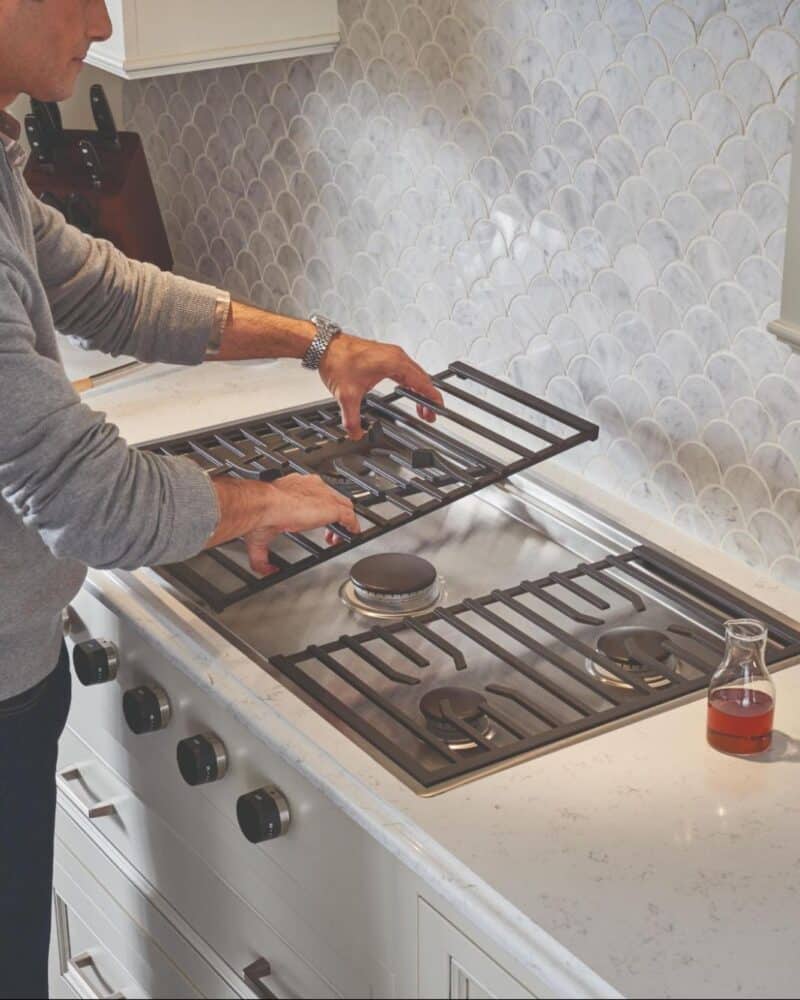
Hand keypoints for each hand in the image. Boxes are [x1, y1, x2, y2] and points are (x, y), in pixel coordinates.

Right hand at [242, 473, 358, 575]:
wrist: (266, 504)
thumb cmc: (261, 513)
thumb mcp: (261, 536)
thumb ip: (264, 556)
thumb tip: (269, 571)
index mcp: (294, 488)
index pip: (313, 495)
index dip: (317, 510)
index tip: (313, 521)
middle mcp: (311, 488)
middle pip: (331, 499)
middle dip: (333, 515)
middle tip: (330, 531)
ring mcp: (324, 497)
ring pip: (343, 506)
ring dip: (344, 521)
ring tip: (341, 535)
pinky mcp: (332, 507)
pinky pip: (350, 517)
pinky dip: (352, 526)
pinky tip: (352, 535)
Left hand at [319, 334, 443, 439]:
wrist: (324, 345)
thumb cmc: (337, 359)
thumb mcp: (346, 396)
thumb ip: (352, 419)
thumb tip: (356, 433)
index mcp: (394, 363)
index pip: (422, 382)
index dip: (432, 397)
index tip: (438, 408)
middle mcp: (396, 356)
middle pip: (421, 378)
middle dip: (426, 398)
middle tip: (428, 415)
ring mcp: (390, 354)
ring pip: (413, 373)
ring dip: (418, 389)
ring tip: (420, 406)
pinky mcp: (383, 354)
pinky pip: (404, 369)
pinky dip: (409, 381)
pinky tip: (405, 390)